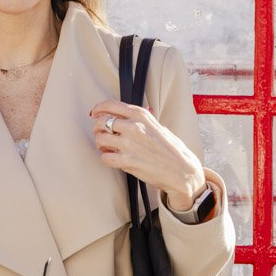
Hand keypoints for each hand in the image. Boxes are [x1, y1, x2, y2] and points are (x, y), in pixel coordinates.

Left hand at [89, 100, 205, 207]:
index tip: (94, 113)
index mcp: (141, 115)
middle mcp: (134, 127)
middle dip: (98, 129)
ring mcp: (129, 144)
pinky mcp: (127, 161)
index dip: (98, 108)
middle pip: (101, 122)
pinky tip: (113, 158)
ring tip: (107, 148)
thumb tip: (122, 115)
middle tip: (101, 134)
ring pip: (100, 139)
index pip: (110, 105)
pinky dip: (106, 158)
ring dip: (101, 144)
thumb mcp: (157, 126)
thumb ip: (140, 120)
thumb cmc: (171, 149)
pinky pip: (104, 158)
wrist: (181, 171)